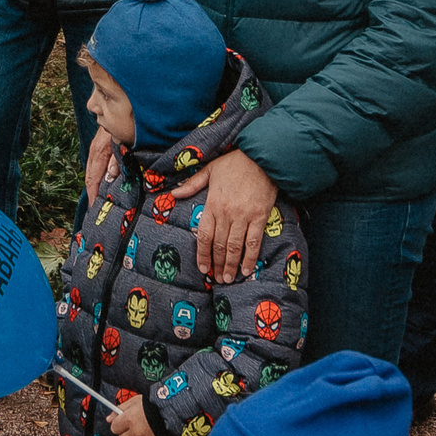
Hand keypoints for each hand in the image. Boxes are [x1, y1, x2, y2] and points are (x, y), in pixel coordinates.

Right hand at [83, 127, 121, 205]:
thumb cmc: (125, 124)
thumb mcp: (124, 142)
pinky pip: (95, 165)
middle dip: (92, 193)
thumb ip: (117, 159)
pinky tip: (102, 183)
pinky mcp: (100, 146)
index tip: (94, 208)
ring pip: (92, 171)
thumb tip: (110, 176)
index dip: (93, 194)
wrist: (124, 107)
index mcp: (99, 152)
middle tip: (96, 211)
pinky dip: (97, 176)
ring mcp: (96, 148)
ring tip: (98, 201)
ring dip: (94, 186)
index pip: (92, 178)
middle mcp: (94, 151)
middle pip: (90, 176)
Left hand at [106, 393, 160, 435]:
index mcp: (129, 419)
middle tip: (132, 426)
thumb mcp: (135, 401)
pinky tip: (151, 432)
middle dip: (125, 433)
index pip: (114, 428)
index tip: (121, 422)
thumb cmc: (154, 404)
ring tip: (145, 427)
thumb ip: (120, 409)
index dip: (118, 424)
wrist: (173, 413)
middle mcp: (135, 432)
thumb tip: (109, 418)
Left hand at [169, 148, 280, 284]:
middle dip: (217, 264)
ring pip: (235, 247)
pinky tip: (247, 269)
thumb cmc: (235, 162)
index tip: (202, 267)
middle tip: (217, 279)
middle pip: (219, 245)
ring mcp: (244, 216)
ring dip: (231, 265)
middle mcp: (227, 213)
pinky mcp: (260, 217)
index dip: (202, 254)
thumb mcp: (209, 170)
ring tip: (229, 278)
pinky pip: (254, 242)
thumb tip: (173, 194)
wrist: (261, 156)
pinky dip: (250, 257)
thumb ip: (192, 185)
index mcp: (212, 203)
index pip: (204, 235)